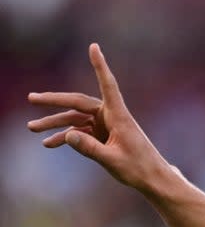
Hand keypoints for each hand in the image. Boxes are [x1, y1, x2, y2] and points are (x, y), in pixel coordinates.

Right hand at [28, 43, 169, 191]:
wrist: (152, 179)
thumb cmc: (139, 169)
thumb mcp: (112, 161)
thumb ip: (90, 149)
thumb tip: (68, 135)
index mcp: (119, 116)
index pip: (108, 85)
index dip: (100, 66)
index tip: (94, 47)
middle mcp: (111, 116)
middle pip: (78, 103)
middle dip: (54, 101)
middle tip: (31, 98)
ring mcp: (106, 125)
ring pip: (75, 119)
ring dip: (54, 123)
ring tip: (32, 128)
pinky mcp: (103, 135)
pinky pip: (80, 132)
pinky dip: (65, 137)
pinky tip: (48, 143)